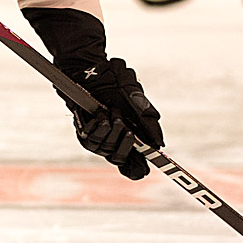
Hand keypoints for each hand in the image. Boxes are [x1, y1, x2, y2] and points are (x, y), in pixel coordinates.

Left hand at [68, 57, 162, 179]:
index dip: (136, 170)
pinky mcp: (83, 133)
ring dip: (112, 128)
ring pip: (106, 149)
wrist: (92, 72)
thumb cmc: (115, 85)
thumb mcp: (136, 99)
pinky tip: (100, 113)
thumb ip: (148, 121)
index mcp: (129, 138)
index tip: (141, 170)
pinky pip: (92, 139)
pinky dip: (99, 124)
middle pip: (119, 159)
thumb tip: (158, 144)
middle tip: (126, 125)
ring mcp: (97, 140)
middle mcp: (113, 142)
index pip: (132, 166)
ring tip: (112, 111)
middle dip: (125, 142)